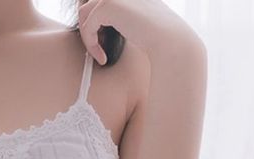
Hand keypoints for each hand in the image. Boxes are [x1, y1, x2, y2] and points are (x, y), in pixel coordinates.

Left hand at [76, 0, 193, 62]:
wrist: (170, 41)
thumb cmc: (157, 35)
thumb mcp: (135, 18)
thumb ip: (120, 14)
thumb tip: (97, 21)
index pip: (98, 1)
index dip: (95, 19)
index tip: (102, 40)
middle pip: (87, 4)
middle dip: (87, 25)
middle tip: (97, 47)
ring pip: (84, 14)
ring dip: (88, 37)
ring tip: (100, 53)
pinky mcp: (107, 6)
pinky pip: (87, 26)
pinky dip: (91, 44)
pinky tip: (102, 57)